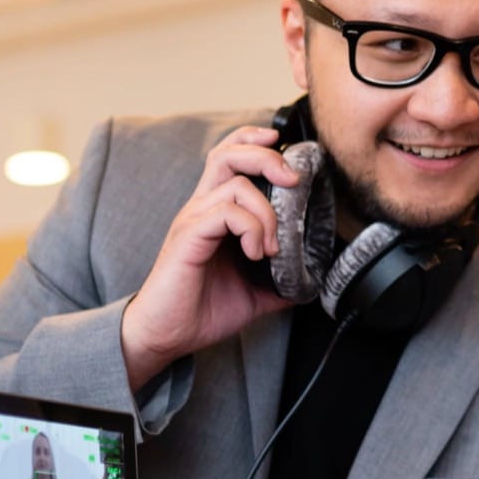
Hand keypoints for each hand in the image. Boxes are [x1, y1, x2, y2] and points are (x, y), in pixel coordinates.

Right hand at [118, 128, 300, 392]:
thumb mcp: (255, 293)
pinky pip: (225, 212)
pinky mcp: (188, 237)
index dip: (254, 142)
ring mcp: (193, 221)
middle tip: (293, 180)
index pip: (229, 157)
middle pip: (228, 154)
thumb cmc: (201, 310)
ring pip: (235, 183)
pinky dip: (251, 228)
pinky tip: (256, 254)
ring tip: (271, 247)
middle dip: (267, 156)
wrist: (165, 336)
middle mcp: (201, 209)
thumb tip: (312, 279)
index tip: (285, 147)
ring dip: (267, 212)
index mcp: (214, 213)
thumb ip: (282, 279)